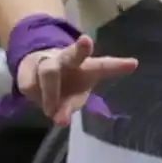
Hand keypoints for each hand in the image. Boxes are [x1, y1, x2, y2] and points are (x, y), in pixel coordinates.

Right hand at [17, 36, 136, 124]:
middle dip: (80, 49)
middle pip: (74, 54)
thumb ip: (68, 107)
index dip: (117, 66)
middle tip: (86, 42)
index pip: (104, 66)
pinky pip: (30, 86)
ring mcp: (48, 61)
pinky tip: (36, 95)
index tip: (134, 63)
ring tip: (51, 111)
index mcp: (87, 67)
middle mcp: (68, 60)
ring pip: (49, 73)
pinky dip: (34, 96)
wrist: (34, 69)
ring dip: (51, 93)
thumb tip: (58, 120)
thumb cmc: (65, 85)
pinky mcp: (28, 67)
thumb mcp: (73, 98)